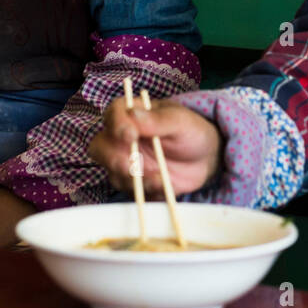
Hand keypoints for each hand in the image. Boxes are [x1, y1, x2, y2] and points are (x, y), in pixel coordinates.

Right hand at [88, 95, 222, 196]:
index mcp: (132, 115)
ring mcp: (127, 162)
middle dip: (113, 160)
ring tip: (160, 179)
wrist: (207, 158)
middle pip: (100, 148)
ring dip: (135, 181)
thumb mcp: (180, 122)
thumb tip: (133, 114)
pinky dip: (148, 192)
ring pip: (114, 174)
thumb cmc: (192, 132)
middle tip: (132, 167)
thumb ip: (158, 120)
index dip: (116, 125)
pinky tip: (165, 186)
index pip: (112, 115)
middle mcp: (123, 139)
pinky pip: (132, 193)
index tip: (130, 136)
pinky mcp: (136, 183)